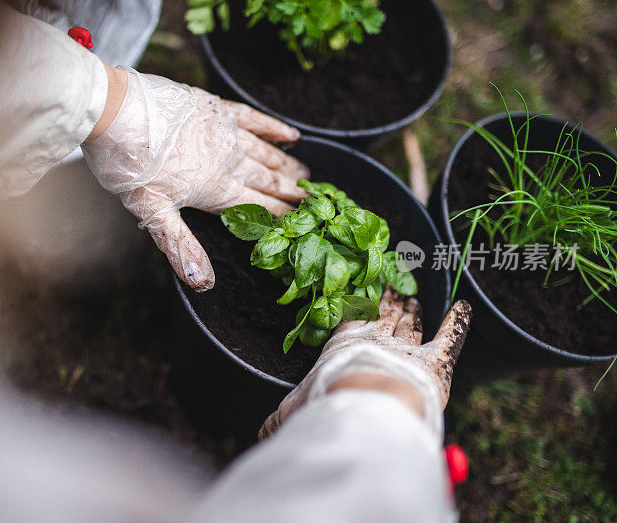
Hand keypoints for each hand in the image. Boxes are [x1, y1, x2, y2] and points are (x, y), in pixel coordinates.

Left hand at [82, 67, 307, 291]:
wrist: (114, 111)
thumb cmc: (128, 165)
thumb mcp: (151, 212)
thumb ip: (181, 245)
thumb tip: (203, 283)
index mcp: (215, 188)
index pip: (257, 206)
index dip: (281, 215)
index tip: (302, 222)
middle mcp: (228, 159)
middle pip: (267, 180)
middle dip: (292, 192)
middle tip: (314, 201)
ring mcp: (224, 131)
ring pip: (266, 152)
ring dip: (287, 166)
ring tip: (306, 175)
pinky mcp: (216, 107)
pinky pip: (254, 119)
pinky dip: (274, 128)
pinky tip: (290, 135)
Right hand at [260, 289, 471, 438]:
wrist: (365, 406)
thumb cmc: (326, 404)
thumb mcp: (292, 412)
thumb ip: (279, 419)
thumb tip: (260, 433)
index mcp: (343, 344)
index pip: (353, 317)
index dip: (361, 304)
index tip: (366, 291)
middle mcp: (376, 339)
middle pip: (386, 316)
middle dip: (390, 303)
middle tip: (396, 291)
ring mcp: (407, 348)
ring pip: (412, 323)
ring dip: (414, 310)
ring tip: (415, 299)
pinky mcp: (435, 362)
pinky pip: (450, 336)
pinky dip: (458, 321)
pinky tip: (464, 306)